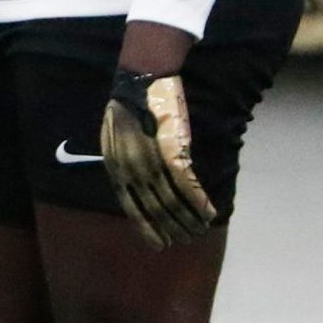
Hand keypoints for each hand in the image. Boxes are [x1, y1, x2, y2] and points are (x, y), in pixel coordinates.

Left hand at [100, 70, 216, 246]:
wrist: (142, 77)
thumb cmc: (129, 105)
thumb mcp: (114, 138)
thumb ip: (124, 163)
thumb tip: (137, 186)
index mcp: (115, 165)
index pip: (130, 205)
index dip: (146, 227)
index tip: (160, 244)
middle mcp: (131, 167)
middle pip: (154, 206)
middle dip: (171, 227)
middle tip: (186, 240)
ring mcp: (152, 159)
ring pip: (173, 199)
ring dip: (188, 218)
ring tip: (199, 231)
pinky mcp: (173, 149)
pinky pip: (187, 184)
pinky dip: (199, 202)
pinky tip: (208, 213)